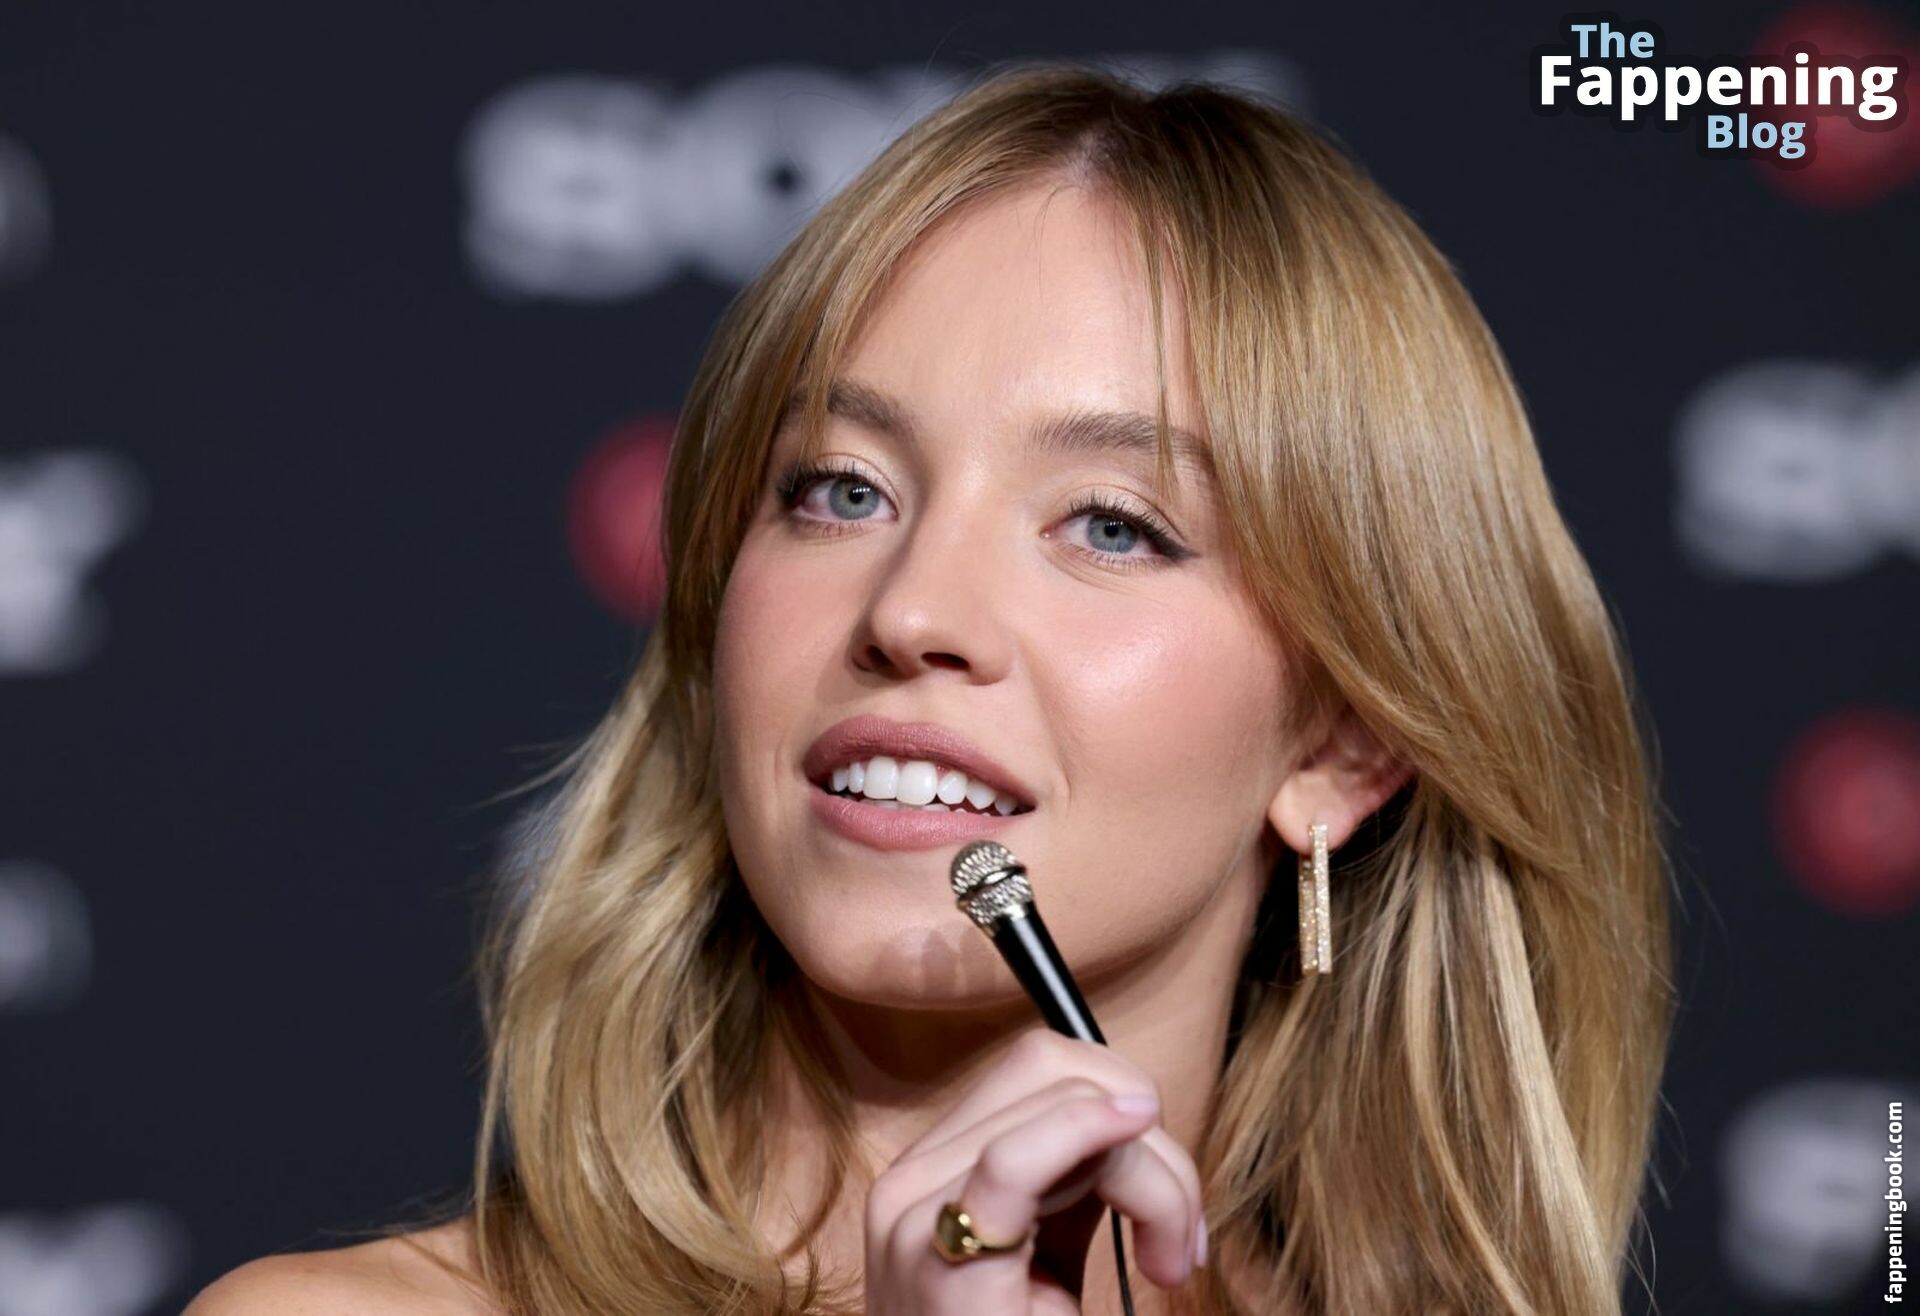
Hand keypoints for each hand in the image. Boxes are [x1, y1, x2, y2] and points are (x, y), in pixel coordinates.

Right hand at [863, 1028, 1204, 1314]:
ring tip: (1168, 1264)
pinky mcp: (936, 1259)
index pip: (1042, 1068)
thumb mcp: (1050, 1258)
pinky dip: (1094, 1136)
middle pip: (1056, 1069)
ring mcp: (913, 1215)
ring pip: (1066, 1105)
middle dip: (1148, 1137)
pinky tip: (1142, 1159)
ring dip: (1154, 1177)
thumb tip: (1134, 1114)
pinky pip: (1021, 1158)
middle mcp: (909, 1182)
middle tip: (1180, 1240)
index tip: (1168, 1202)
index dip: (1124, 1109)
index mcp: (933, 1175)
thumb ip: (1076, 1182)